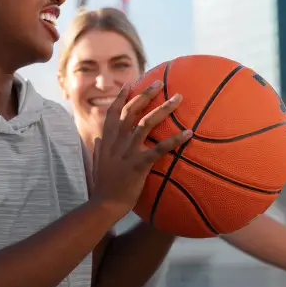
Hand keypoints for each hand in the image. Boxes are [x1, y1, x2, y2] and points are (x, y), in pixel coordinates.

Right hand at [90, 81, 190, 215]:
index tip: (130, 84)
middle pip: (131, 111)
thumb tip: (99, 136)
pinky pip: (160, 148)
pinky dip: (175, 139)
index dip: (121, 97)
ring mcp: (128, 152)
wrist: (105, 204)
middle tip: (159, 82)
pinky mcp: (140, 164)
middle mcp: (117, 142)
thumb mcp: (97, 163)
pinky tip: (189, 133)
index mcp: (108, 140)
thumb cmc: (103, 186)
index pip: (113, 113)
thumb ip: (99, 148)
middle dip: (145, 94)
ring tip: (178, 98)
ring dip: (164, 109)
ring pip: (147, 124)